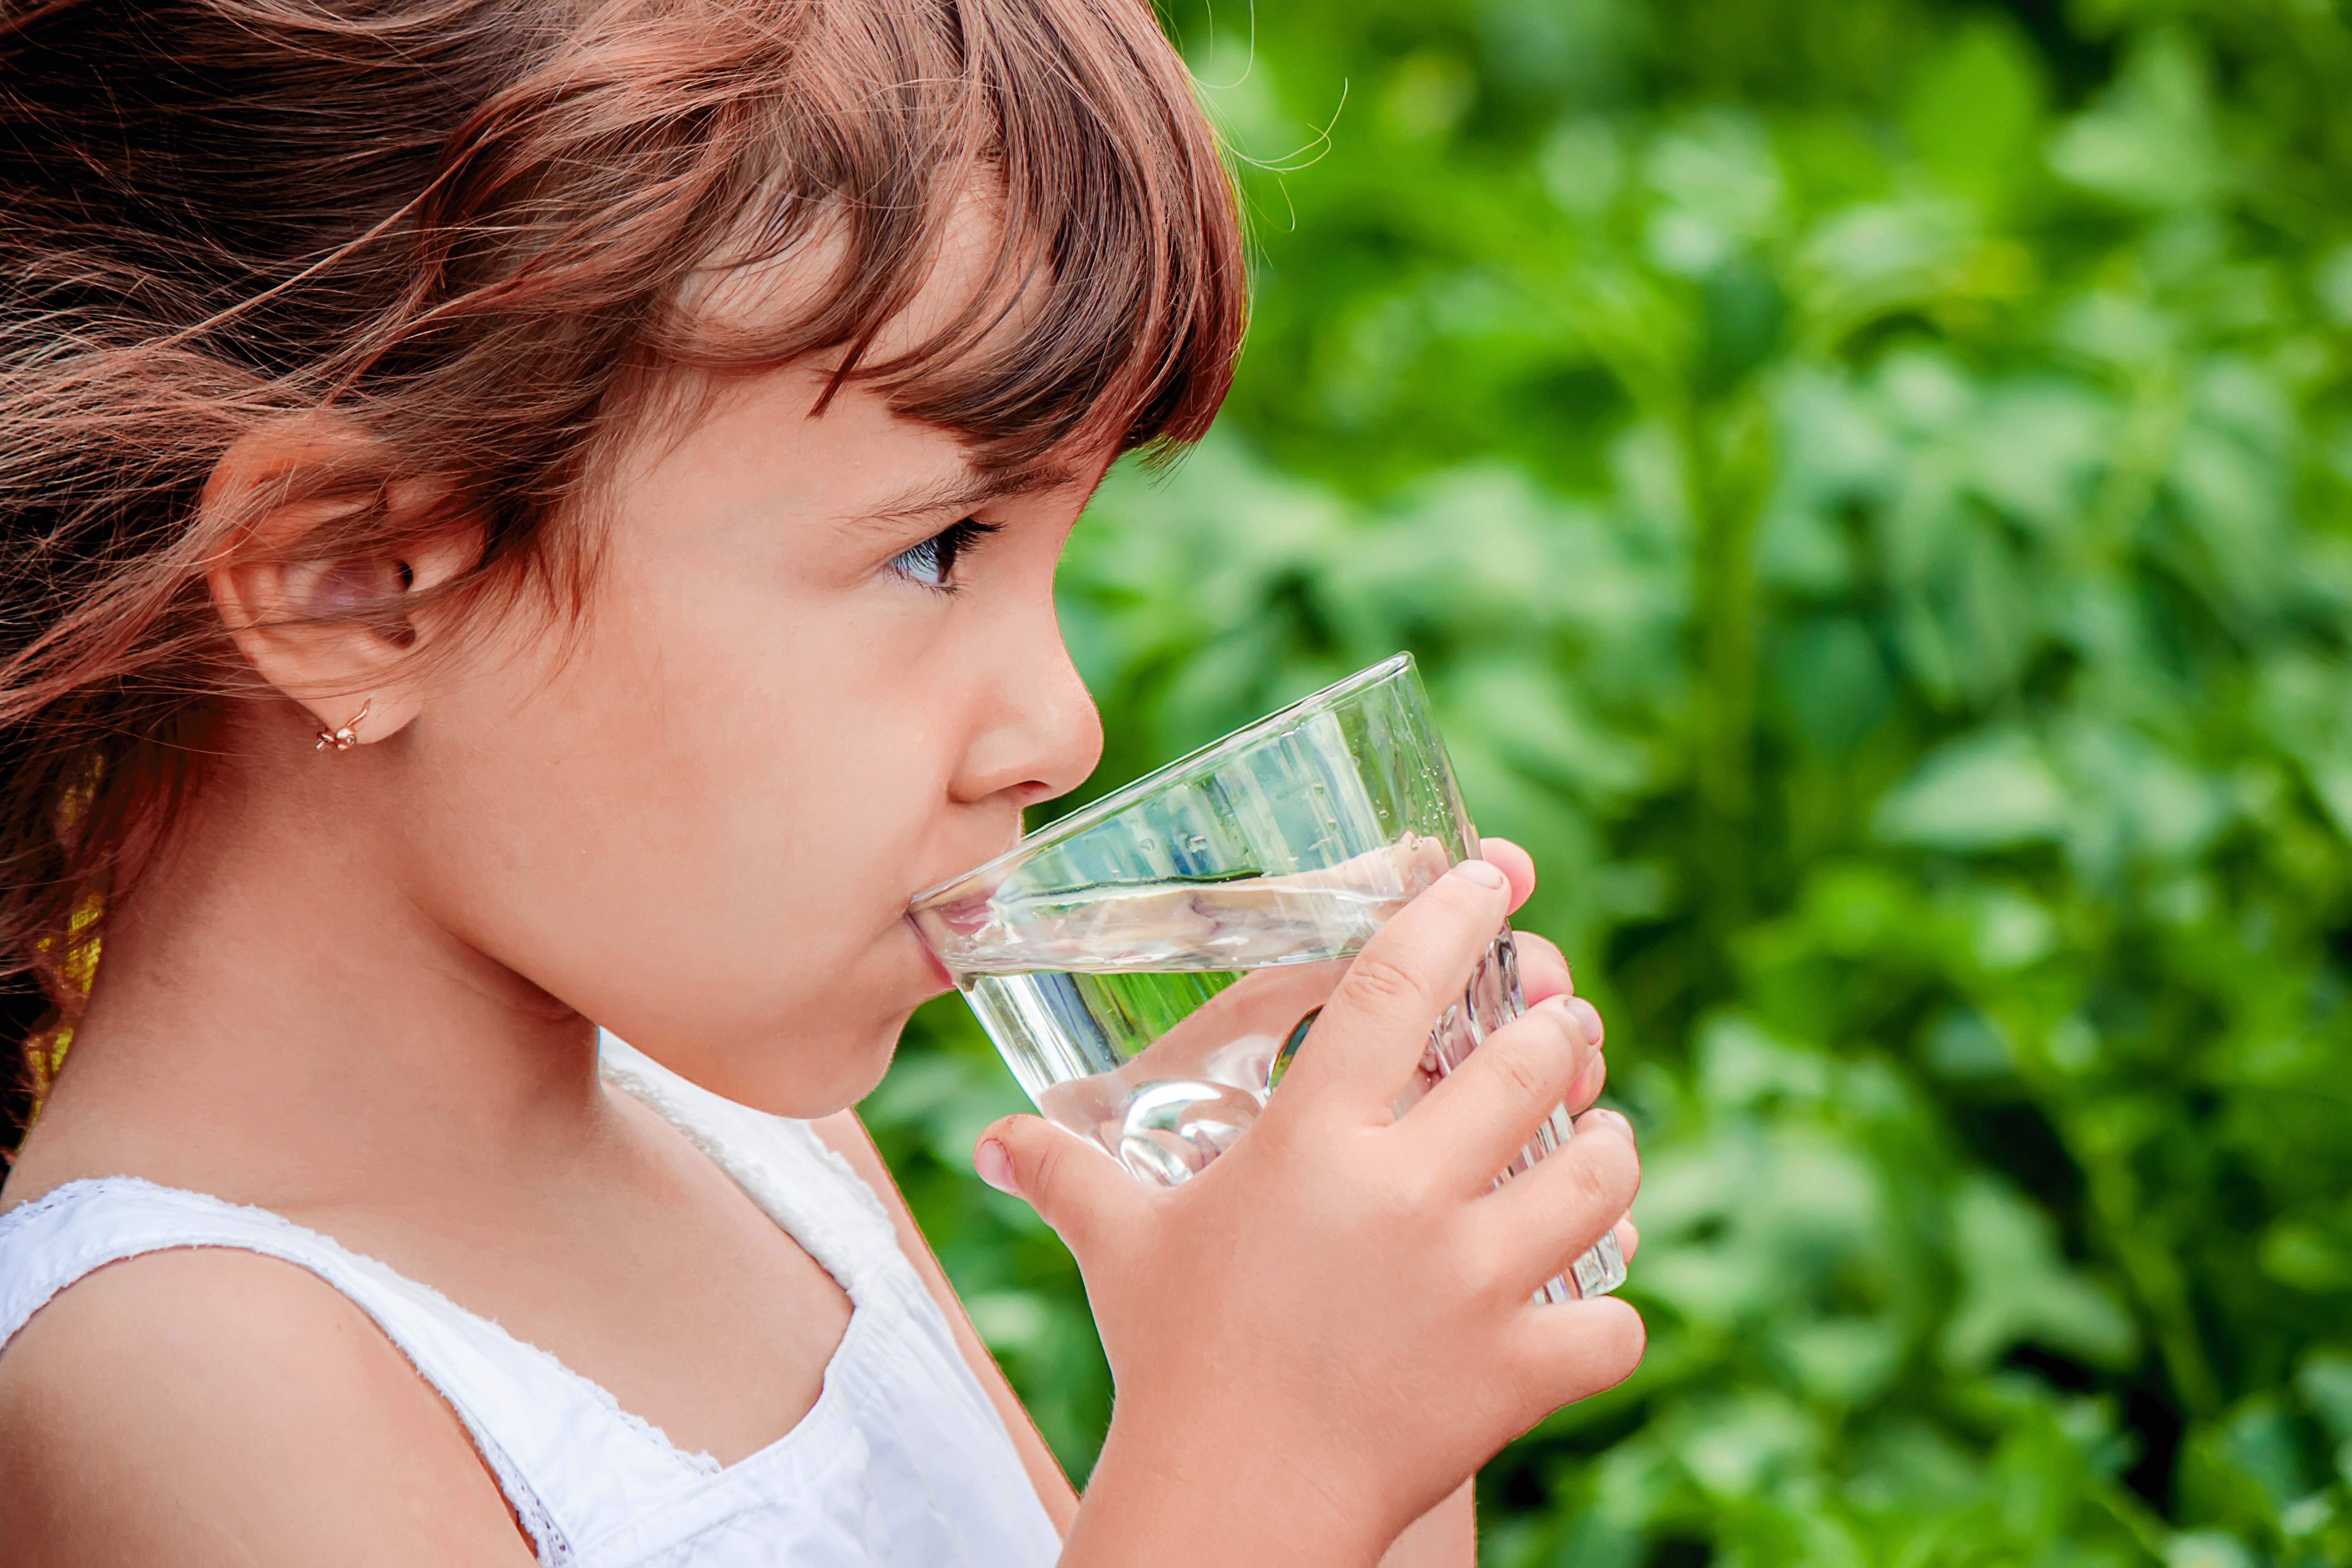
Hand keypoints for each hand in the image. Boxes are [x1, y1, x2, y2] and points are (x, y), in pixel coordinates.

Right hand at [976, 846, 1642, 1567]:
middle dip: (1560, 1033)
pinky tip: (1591, 1299)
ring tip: (1599, 1142)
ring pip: (1602, 1175)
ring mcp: (1476, 1283)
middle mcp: (1406, 1195)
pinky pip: (1616, 1323)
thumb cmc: (1173, 1361)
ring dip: (1609, 1149)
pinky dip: (1612, 1312)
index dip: (1454, 915)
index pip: (1399, 984)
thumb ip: (1066, 1174)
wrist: (1229, 1504)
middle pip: (1531, 1063)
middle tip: (1560, 1032)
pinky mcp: (1520, 1371)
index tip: (1490, 881)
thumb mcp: (1121, 1247)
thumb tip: (991, 1140)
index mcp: (1314, 1142)